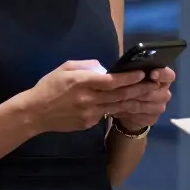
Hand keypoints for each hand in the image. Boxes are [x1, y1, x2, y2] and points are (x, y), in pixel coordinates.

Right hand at [23, 60, 158, 132]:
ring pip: (116, 106)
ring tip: (148, 95)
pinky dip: (119, 109)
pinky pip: (106, 114)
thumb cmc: (49, 86)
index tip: (142, 74)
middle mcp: (87, 98)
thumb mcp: (64, 68)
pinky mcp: (88, 123)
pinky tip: (129, 105)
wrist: (35, 113)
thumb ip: (86, 66)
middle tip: (153, 85)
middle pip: (119, 95)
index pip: (111, 81)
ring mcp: (89, 113)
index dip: (128, 78)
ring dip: (133, 101)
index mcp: (81, 82)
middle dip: (138, 89)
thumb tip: (104, 68)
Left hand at [111, 67, 174, 130]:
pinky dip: (131, 113)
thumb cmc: (130, 86)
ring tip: (120, 99)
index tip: (152, 74)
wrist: (128, 109)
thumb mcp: (130, 76)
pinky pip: (143, 116)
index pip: (169, 76)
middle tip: (129, 89)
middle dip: (143, 91)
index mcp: (162, 79)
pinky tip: (121, 109)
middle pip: (160, 93)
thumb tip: (127, 66)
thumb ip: (133, 70)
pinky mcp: (153, 119)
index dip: (162, 75)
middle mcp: (165, 93)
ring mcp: (160, 107)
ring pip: (149, 105)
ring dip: (134, 102)